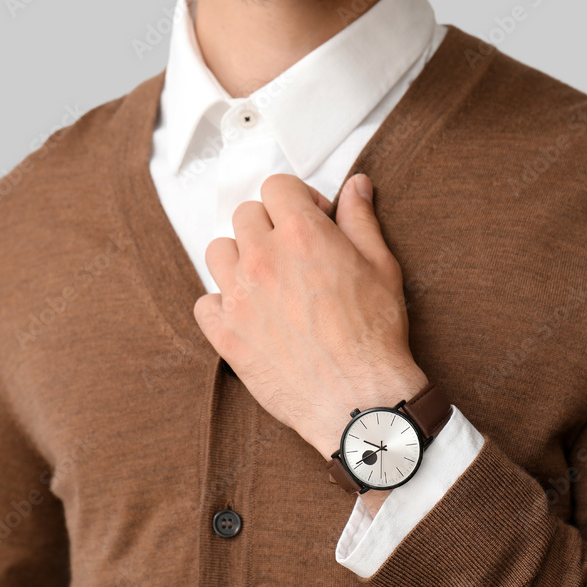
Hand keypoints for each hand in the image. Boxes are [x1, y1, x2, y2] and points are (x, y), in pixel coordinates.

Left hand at [193, 173, 427, 463]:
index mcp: (302, 235)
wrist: (359, 400)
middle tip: (292, 249)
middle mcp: (264, 259)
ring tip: (267, 278)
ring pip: (218, 252)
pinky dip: (221, 303)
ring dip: (240, 257)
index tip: (309, 216)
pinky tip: (248, 312)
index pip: (276, 186)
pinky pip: (204, 302)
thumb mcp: (381, 267)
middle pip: (245, 215)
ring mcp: (239, 297)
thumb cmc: (373, 339)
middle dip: (269, 224)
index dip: (296, 198)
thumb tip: (355, 188)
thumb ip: (361, 221)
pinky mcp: (226, 334)